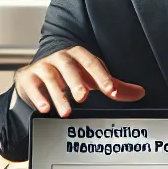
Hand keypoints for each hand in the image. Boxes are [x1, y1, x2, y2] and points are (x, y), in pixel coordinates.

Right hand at [13, 46, 144, 116]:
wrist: (37, 76)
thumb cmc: (69, 77)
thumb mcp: (91, 80)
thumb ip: (114, 87)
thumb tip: (139, 93)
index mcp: (78, 56)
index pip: (91, 62)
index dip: (102, 76)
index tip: (112, 91)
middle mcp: (59, 58)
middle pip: (68, 65)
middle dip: (76, 82)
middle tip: (83, 98)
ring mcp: (42, 66)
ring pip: (49, 77)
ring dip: (58, 95)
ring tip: (66, 112)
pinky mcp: (28, 77)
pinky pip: (31, 85)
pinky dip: (38, 97)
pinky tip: (45, 109)